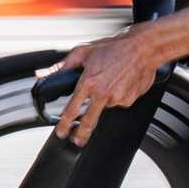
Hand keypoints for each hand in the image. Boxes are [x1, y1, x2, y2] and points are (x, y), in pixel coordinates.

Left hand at [40, 28, 159, 145]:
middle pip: (89, 122)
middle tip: (77, 140)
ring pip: (106, 106)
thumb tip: (45, 74)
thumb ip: (62, 66)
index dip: (64, 125)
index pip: (72, 110)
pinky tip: (120, 82)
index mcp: (89, 82)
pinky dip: (118, 96)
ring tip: (110, 81)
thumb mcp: (83, 51)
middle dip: (81, 135)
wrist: (143, 48)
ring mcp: (117, 98)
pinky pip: (120, 102)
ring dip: (104, 100)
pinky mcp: (129, 99)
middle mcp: (103, 93)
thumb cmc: (115, 47)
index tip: (61, 132)